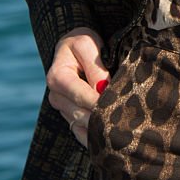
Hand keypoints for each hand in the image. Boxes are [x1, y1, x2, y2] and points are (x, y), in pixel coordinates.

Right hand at [46, 26, 108, 148]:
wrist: (73, 49)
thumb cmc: (82, 44)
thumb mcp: (87, 45)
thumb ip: (95, 66)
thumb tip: (103, 89)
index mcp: (58, 77)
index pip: (81, 95)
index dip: (99, 102)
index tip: (117, 106)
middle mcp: (56, 96)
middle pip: (80, 114)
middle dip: (101, 117)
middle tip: (123, 121)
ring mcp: (61, 108)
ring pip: (81, 125)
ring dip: (99, 127)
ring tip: (119, 127)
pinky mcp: (68, 116)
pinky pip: (80, 133)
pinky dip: (93, 136)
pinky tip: (108, 136)